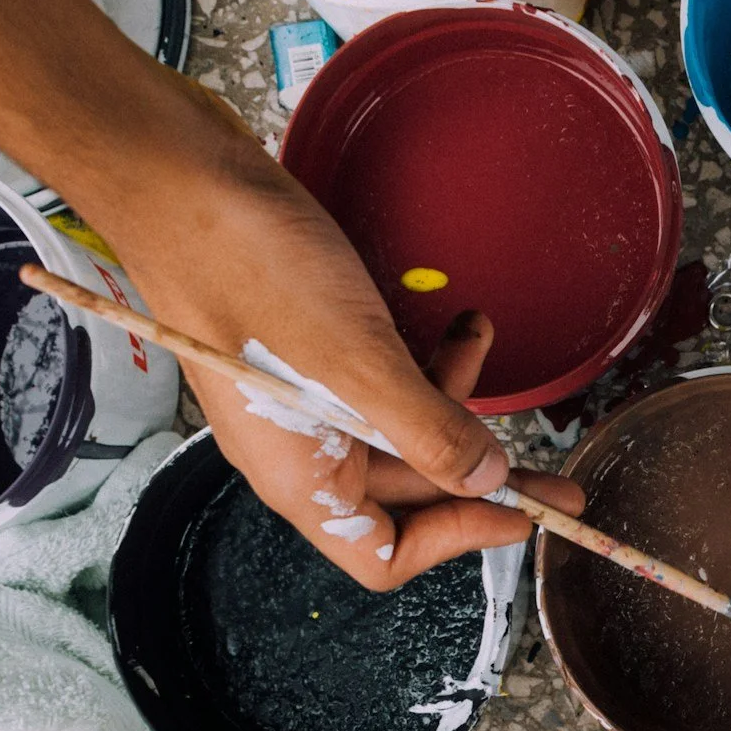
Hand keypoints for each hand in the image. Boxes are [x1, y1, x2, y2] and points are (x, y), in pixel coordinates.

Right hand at [91, 125, 583, 588]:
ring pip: (395, 428)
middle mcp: (298, 449)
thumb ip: (428, 432)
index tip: (521, 511)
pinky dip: (422, 358)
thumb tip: (486, 480)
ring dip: (450, 397)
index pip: (384, 553)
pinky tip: (454, 318)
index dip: (459, 538)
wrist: (174, 177)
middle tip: (556, 473)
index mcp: (300, 476)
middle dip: (478, 475)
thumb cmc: (250, 269)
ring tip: (482, 339)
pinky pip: (378, 377)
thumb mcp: (359, 364)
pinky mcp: (306, 345)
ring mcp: (299, 397)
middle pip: (403, 494)